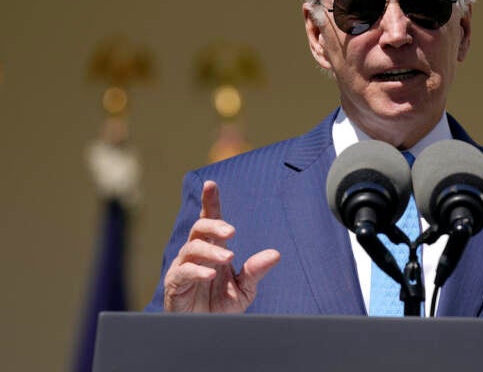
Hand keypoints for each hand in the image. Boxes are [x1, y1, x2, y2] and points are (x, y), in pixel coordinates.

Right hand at [163, 180, 279, 311]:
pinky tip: (210, 274)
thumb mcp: (245, 288)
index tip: (211, 184)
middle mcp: (197, 253)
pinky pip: (183, 271)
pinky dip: (197, 270)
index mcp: (214, 249)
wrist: (207, 330)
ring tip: (229, 258)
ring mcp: (184, 267)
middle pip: (200, 228)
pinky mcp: (175, 283)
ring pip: (192, 248)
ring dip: (211, 251)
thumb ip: (256, 270)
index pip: (210, 220)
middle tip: (231, 231)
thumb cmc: (222, 305)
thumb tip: (275, 254)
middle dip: (214, 225)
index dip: (210, 202)